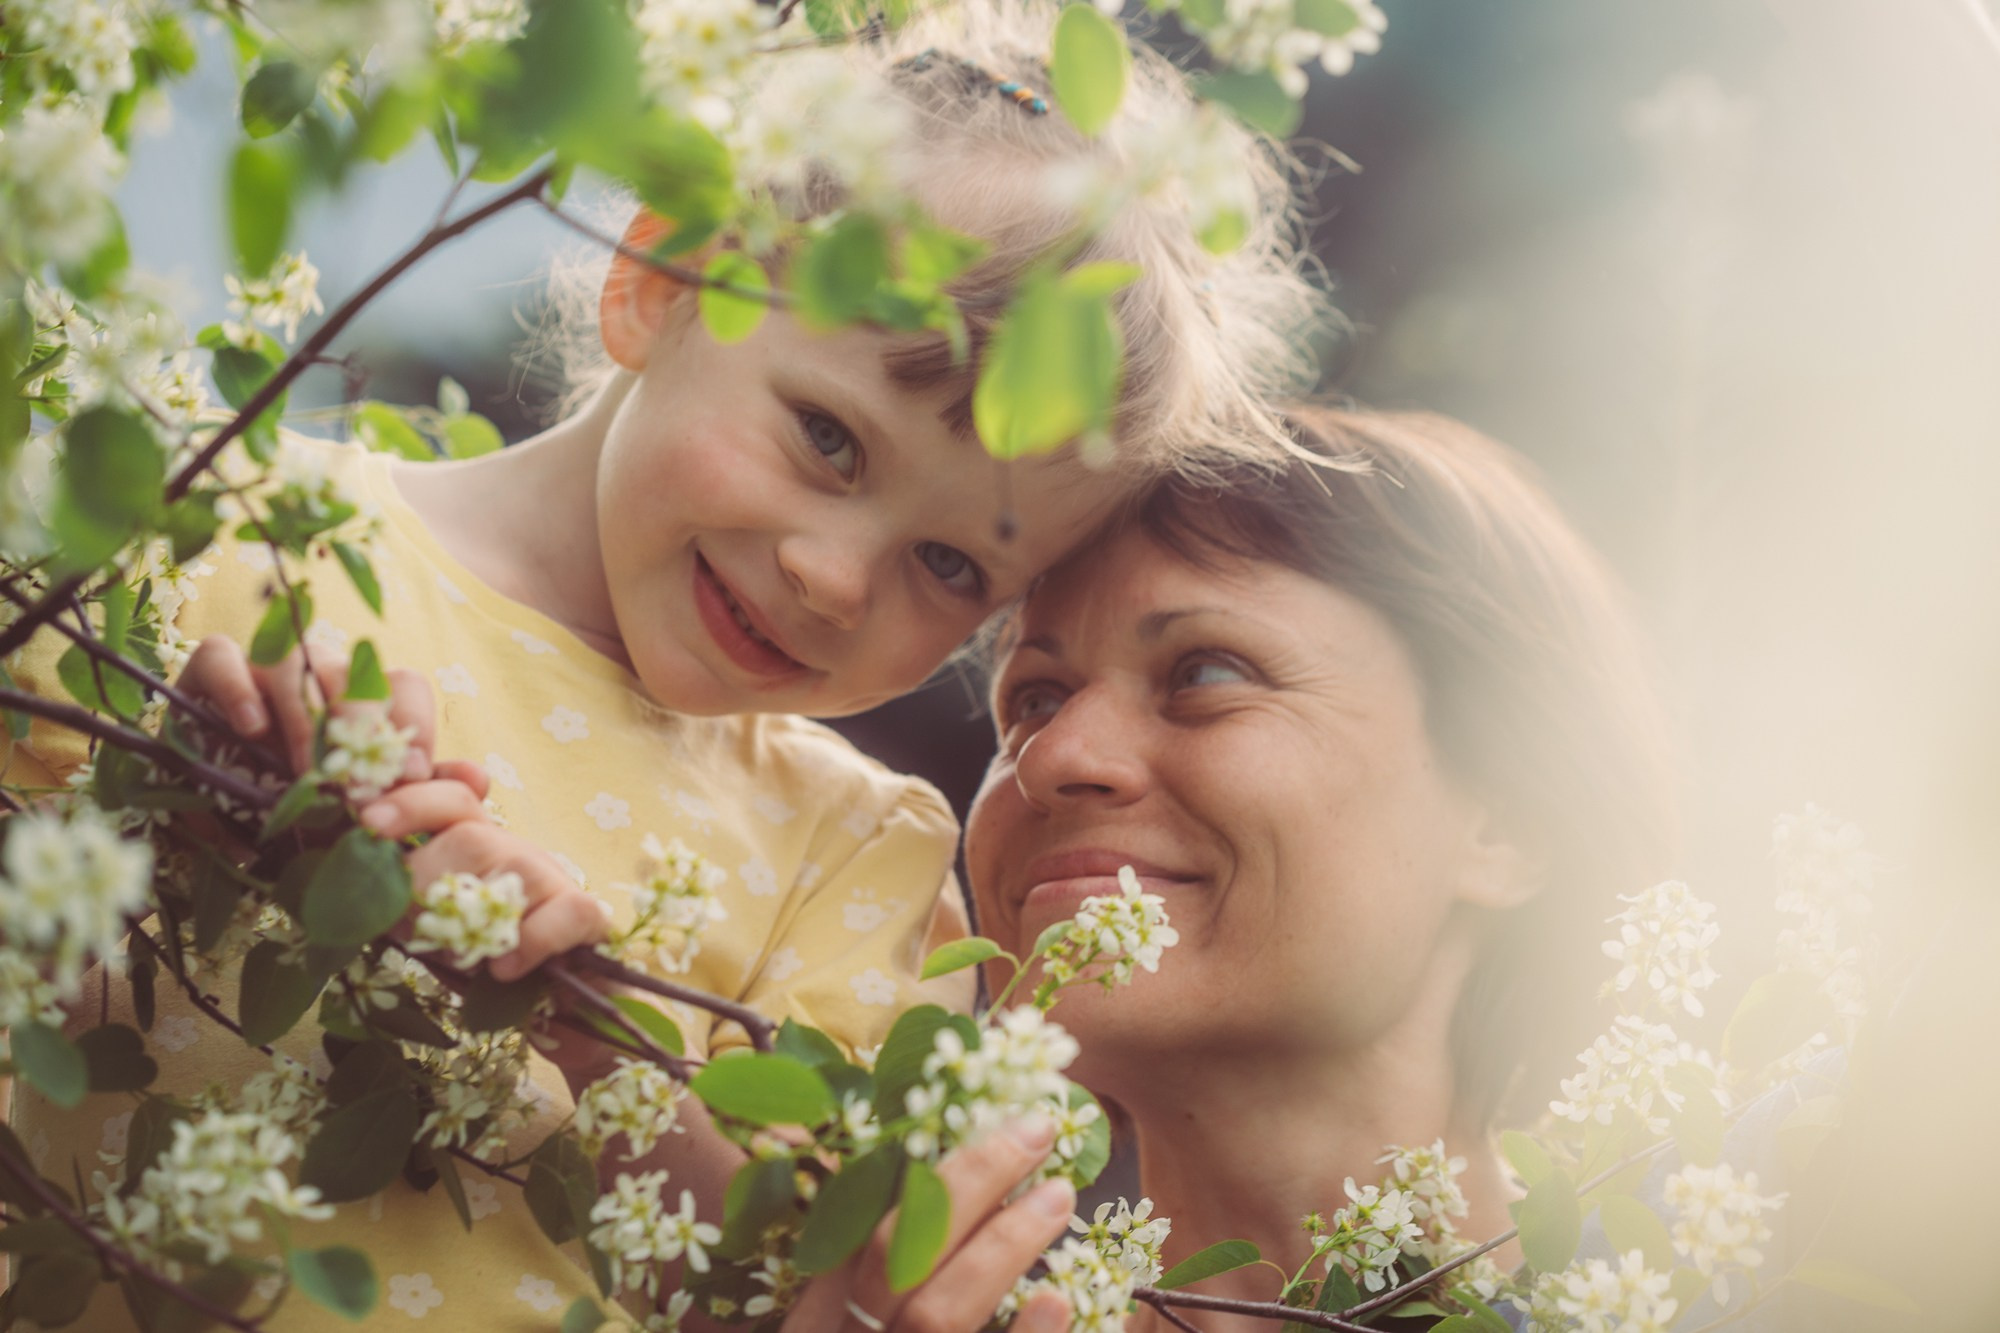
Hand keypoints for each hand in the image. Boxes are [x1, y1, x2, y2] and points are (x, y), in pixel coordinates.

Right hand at [178, 635, 464, 786]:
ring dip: (306, 719)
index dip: (413, 725)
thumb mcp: (349, 804)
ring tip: (307, 772)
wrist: (207, 806)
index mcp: (359, 700)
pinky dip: (239, 690)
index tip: (413, 777)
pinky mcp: (208, 668)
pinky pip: (222, 658)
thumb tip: (476, 782)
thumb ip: (411, 791)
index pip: (403, 686)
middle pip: (352, 673)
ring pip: (294, 663)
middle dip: (362, 725)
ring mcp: (263, 666)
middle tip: (360, 784)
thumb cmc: (288, 802)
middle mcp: (317, 674)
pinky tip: (251, 729)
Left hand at [361, 785, 610, 984]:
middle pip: (469, 832)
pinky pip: (564, 912)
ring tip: (453, 956)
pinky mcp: (588, 916)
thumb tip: (353, 892)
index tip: (369, 821)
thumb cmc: (486, 961)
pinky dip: (531, 942)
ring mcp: (554, 880)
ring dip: (472, 917)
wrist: (564, 1002)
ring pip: (512, 867)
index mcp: (475, 844)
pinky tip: (504, 970)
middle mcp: (514, 852)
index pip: (449, 796)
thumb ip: (402, 901)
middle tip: (410, 926)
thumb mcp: (434, 926)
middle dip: (425, 879)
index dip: (410, 799)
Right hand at [781, 1119, 1076, 1332]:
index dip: (917, 1166)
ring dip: (1002, 1245)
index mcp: (813, 1325)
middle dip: (968, 1183)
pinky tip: (1058, 1297)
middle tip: (1037, 1128)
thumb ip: (868, 1273)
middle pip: (901, 1254)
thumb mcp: (842, 1327)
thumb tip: (922, 1177)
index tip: (980, 1113)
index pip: (859, 1227)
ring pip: (939, 1314)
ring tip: (1059, 1194)